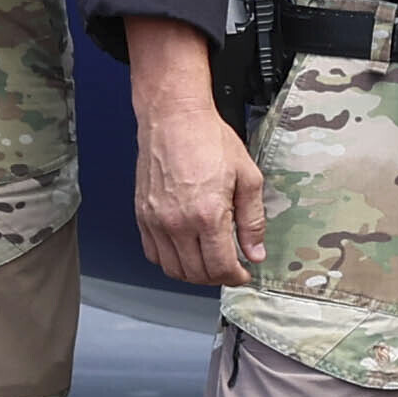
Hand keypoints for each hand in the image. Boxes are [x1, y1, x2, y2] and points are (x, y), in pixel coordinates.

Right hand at [131, 91, 267, 288]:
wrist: (174, 118)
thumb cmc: (209, 140)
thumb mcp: (248, 177)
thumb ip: (252, 220)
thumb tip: (255, 251)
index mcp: (208, 214)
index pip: (220, 267)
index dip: (236, 277)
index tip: (243, 274)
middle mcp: (178, 222)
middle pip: (196, 274)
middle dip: (217, 278)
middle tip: (229, 269)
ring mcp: (156, 221)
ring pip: (173, 269)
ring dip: (193, 274)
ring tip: (208, 263)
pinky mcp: (142, 216)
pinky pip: (153, 254)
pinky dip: (170, 261)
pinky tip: (185, 251)